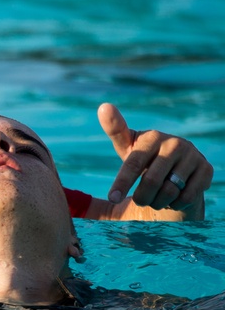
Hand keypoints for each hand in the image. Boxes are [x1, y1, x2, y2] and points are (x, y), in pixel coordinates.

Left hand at [98, 103, 212, 213]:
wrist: (176, 171)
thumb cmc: (144, 158)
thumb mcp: (127, 146)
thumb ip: (115, 129)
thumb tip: (104, 106)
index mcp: (152, 137)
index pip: (133, 163)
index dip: (122, 183)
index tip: (113, 198)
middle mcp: (174, 143)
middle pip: (150, 182)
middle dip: (141, 197)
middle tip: (139, 200)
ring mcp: (192, 155)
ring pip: (169, 191)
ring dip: (158, 202)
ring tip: (156, 198)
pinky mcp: (206, 169)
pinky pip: (186, 196)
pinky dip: (176, 203)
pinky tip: (174, 197)